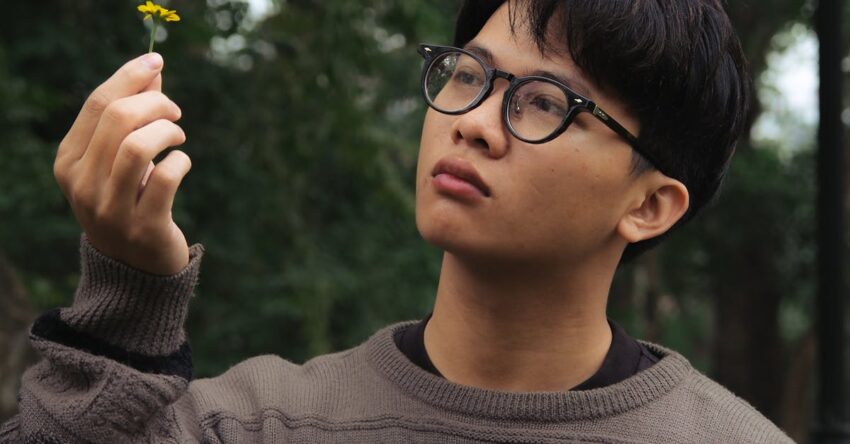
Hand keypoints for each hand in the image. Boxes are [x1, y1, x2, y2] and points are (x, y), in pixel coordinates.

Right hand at [54, 53, 190, 274]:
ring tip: (178, 136)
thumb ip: (132, 115)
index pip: (98, 105)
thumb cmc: (131, 199)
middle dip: (156, 103)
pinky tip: (182, 163)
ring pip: (139, 146)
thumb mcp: (120, 158)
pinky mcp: (143, 227)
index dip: (130, 76)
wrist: (135, 268)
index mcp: (68, 161)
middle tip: (175, 112)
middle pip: (119, 119)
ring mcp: (110, 209)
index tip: (156, 61)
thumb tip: (152, 68)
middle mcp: (81, 184)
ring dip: (168, 131)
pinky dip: (181, 161)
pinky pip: (166, 178)